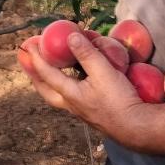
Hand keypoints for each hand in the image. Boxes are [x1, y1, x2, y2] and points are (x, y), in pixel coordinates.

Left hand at [27, 32, 144, 139]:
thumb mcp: (104, 72)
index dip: (36, 57)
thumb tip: (71, 36)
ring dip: (48, 82)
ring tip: (48, 70)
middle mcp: (70, 104)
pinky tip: (74, 80)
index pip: (46, 73)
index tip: (28, 44)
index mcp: (69, 94)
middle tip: (30, 62)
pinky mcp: (90, 113)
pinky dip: (64, 85)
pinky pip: (70, 97)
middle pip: (45, 89)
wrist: (136, 128)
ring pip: (56, 95)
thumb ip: (87, 54)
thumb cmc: (119, 100)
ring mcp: (80, 111)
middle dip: (35, 75)